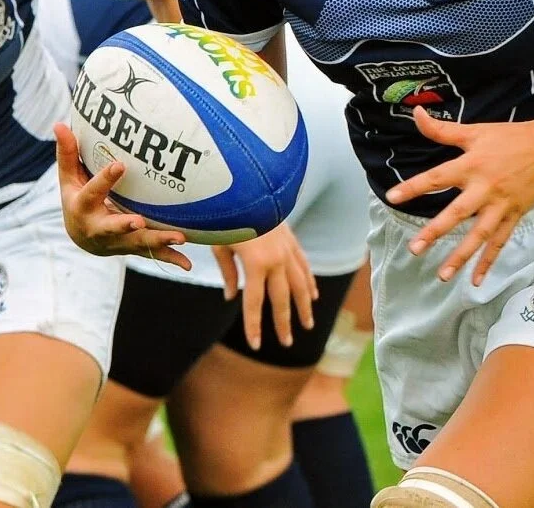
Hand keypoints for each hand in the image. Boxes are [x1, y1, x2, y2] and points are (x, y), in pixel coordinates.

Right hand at [54, 123, 190, 268]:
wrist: (82, 236)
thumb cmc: (77, 198)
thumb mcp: (69, 178)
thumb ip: (67, 153)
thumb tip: (59, 123)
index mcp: (83, 208)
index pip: (93, 191)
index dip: (106, 179)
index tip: (120, 165)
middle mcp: (99, 229)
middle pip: (113, 228)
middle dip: (126, 226)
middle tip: (140, 221)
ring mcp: (118, 241)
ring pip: (138, 243)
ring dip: (158, 241)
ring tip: (180, 237)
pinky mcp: (133, 248)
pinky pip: (153, 254)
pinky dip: (170, 258)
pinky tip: (188, 264)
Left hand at [211, 222, 317, 350]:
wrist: (248, 187)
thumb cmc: (227, 216)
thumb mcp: (220, 245)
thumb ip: (228, 272)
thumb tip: (233, 297)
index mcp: (255, 264)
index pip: (255, 303)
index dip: (254, 326)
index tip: (256, 345)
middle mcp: (276, 260)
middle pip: (281, 299)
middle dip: (283, 322)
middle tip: (287, 343)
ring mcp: (287, 250)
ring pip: (300, 285)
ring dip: (303, 307)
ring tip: (307, 325)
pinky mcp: (291, 240)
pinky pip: (304, 266)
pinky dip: (309, 282)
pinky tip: (313, 296)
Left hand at [385, 107, 533, 285]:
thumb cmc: (509, 138)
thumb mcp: (474, 132)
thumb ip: (442, 130)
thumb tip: (415, 112)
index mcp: (471, 166)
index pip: (436, 178)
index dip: (413, 187)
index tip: (391, 198)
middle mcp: (485, 189)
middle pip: (457, 214)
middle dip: (435, 232)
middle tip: (414, 249)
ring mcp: (501, 206)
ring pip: (479, 236)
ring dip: (460, 257)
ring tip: (442, 275)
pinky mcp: (514, 217)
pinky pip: (499, 243)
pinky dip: (488, 262)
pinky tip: (475, 280)